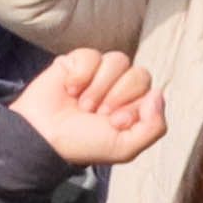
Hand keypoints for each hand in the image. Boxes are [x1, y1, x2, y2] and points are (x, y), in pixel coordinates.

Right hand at [12, 48, 165, 171]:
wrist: (44, 136)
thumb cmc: (82, 144)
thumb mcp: (124, 147)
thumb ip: (154, 127)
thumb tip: (158, 94)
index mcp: (133, 106)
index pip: (150, 91)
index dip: (133, 106)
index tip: (114, 123)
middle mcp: (119, 87)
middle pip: (139, 74)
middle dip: (117, 96)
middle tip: (97, 114)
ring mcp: (99, 73)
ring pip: (118, 60)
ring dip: (99, 87)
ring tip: (82, 105)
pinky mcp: (78, 61)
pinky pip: (92, 55)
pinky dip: (81, 75)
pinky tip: (69, 90)